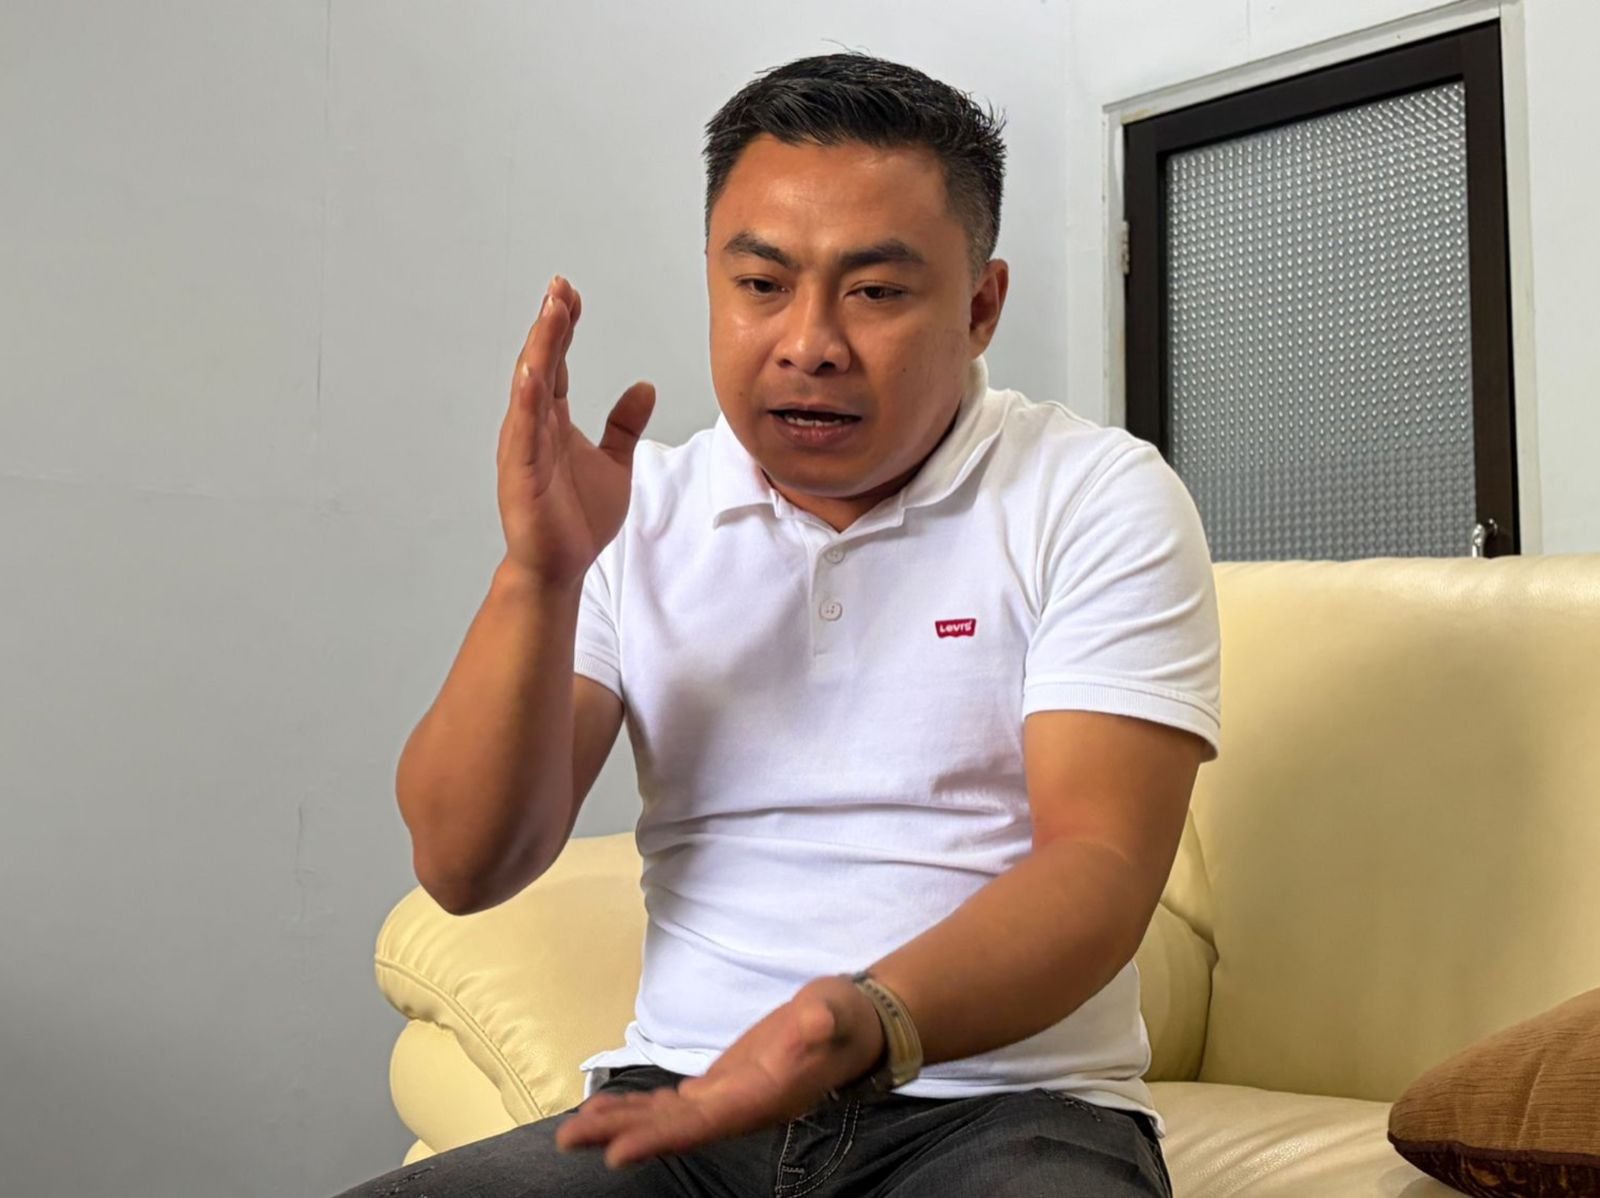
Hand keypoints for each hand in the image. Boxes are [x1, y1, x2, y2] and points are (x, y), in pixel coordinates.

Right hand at [496, 275, 655, 589]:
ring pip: (530, 388)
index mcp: (553, 421)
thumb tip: (644, 388)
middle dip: (550, 326)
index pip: (558, 363)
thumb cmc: (578, 520)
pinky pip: (523, 431)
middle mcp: (534, 427)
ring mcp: (524, 448)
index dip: (563, 329)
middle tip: (559, 289)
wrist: (560, 566)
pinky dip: (527, 401)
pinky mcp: (520, 473)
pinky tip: (533, 372)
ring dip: (539, 351)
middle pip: (541, 364)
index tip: (571, 294)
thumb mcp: (616, 463)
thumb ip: (624, 425)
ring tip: (550, 315)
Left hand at [555, 976, 885, 1168]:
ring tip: (571, 1131)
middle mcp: (736, 1111)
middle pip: (671, 1130)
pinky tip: (606, 1109)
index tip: (617, 1153)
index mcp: (760, 1100)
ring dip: (618, 1126)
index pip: (703, 1126)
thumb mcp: (836, 1013)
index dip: (659, 1139)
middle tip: (568, 1139)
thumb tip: (811, 1022)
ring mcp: (724, 1101)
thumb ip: (822, 1021)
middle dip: (620, 1135)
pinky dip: (636, 1108)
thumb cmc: (844, 1020)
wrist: (851, 1027)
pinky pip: (670, 1106)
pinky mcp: (717, 1088)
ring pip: (664, 1120)